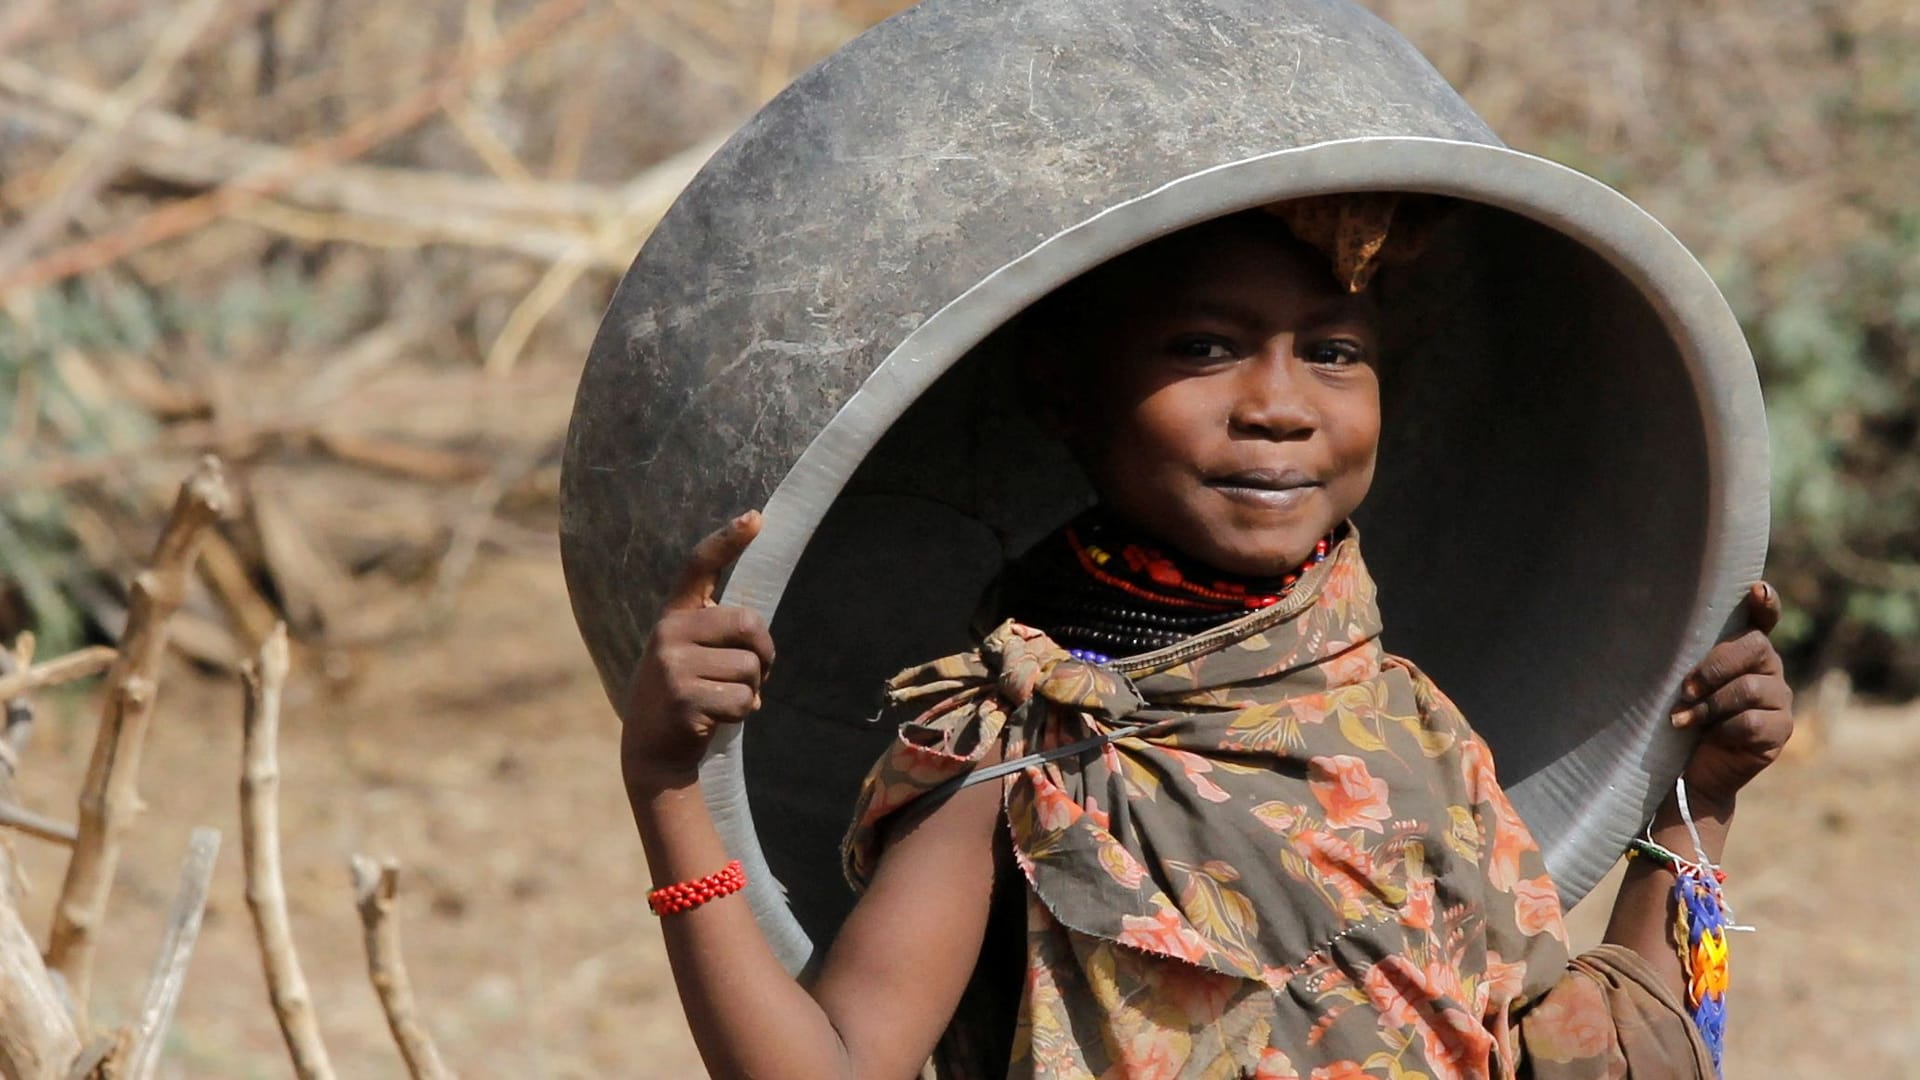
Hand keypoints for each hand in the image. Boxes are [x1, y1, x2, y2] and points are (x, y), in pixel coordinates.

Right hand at [621, 511, 775, 793]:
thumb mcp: (687, 653)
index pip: (700, 566)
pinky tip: (716, 719)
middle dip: (766, 651)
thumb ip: (713, 633)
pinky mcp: (684, 699)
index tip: (756, 516)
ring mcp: (673, 666)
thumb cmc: (684, 693)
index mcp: (674, 616)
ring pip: (751, 668)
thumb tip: (757, 633)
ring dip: (754, 690)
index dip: (728, 539)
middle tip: (761, 672)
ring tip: (724, 699)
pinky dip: (744, 713)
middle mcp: (669, 633)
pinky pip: (744, 699)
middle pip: (748, 623)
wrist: (651, 749)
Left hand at [1670, 582, 1793, 807]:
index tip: (1757, 589)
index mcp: (1745, 651)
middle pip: (1756, 648)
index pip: (1763, 619)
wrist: (1690, 770)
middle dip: (1715, 667)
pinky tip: (1708, 738)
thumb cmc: (1680, 717)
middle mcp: (1769, 669)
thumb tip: (1655, 629)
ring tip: (1681, 720)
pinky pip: (1754, 723)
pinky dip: (1723, 730)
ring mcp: (1780, 700)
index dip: (1765, 603)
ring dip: (1711, 705)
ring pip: (1751, 689)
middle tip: (1685, 688)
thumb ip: (1684, 658)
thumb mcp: (1679, 684)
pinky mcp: (1780, 731)